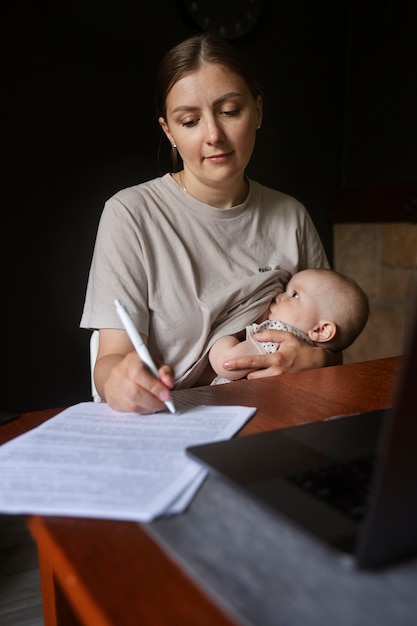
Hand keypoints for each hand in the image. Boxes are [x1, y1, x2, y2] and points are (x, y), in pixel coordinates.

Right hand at [103, 351, 174, 412]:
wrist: (124, 373)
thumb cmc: (145, 369)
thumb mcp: (158, 365)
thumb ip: (166, 372)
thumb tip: (168, 383)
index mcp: (130, 360)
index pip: (138, 373)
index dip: (153, 386)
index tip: (167, 395)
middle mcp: (118, 373)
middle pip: (134, 392)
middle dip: (153, 400)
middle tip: (164, 403)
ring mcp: (112, 387)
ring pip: (131, 404)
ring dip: (148, 407)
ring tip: (158, 405)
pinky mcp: (111, 400)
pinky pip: (128, 410)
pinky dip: (142, 410)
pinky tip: (148, 406)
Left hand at [221, 329, 335, 378]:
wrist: (319, 363)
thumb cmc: (302, 349)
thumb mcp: (288, 337)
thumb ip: (271, 334)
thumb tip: (255, 336)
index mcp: (276, 359)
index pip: (252, 361)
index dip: (237, 363)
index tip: (225, 364)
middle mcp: (277, 373)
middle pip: (251, 376)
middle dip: (245, 373)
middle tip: (243, 369)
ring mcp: (279, 383)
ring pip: (257, 384)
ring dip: (252, 379)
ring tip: (251, 373)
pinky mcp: (282, 389)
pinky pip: (265, 388)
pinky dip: (260, 383)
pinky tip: (260, 379)